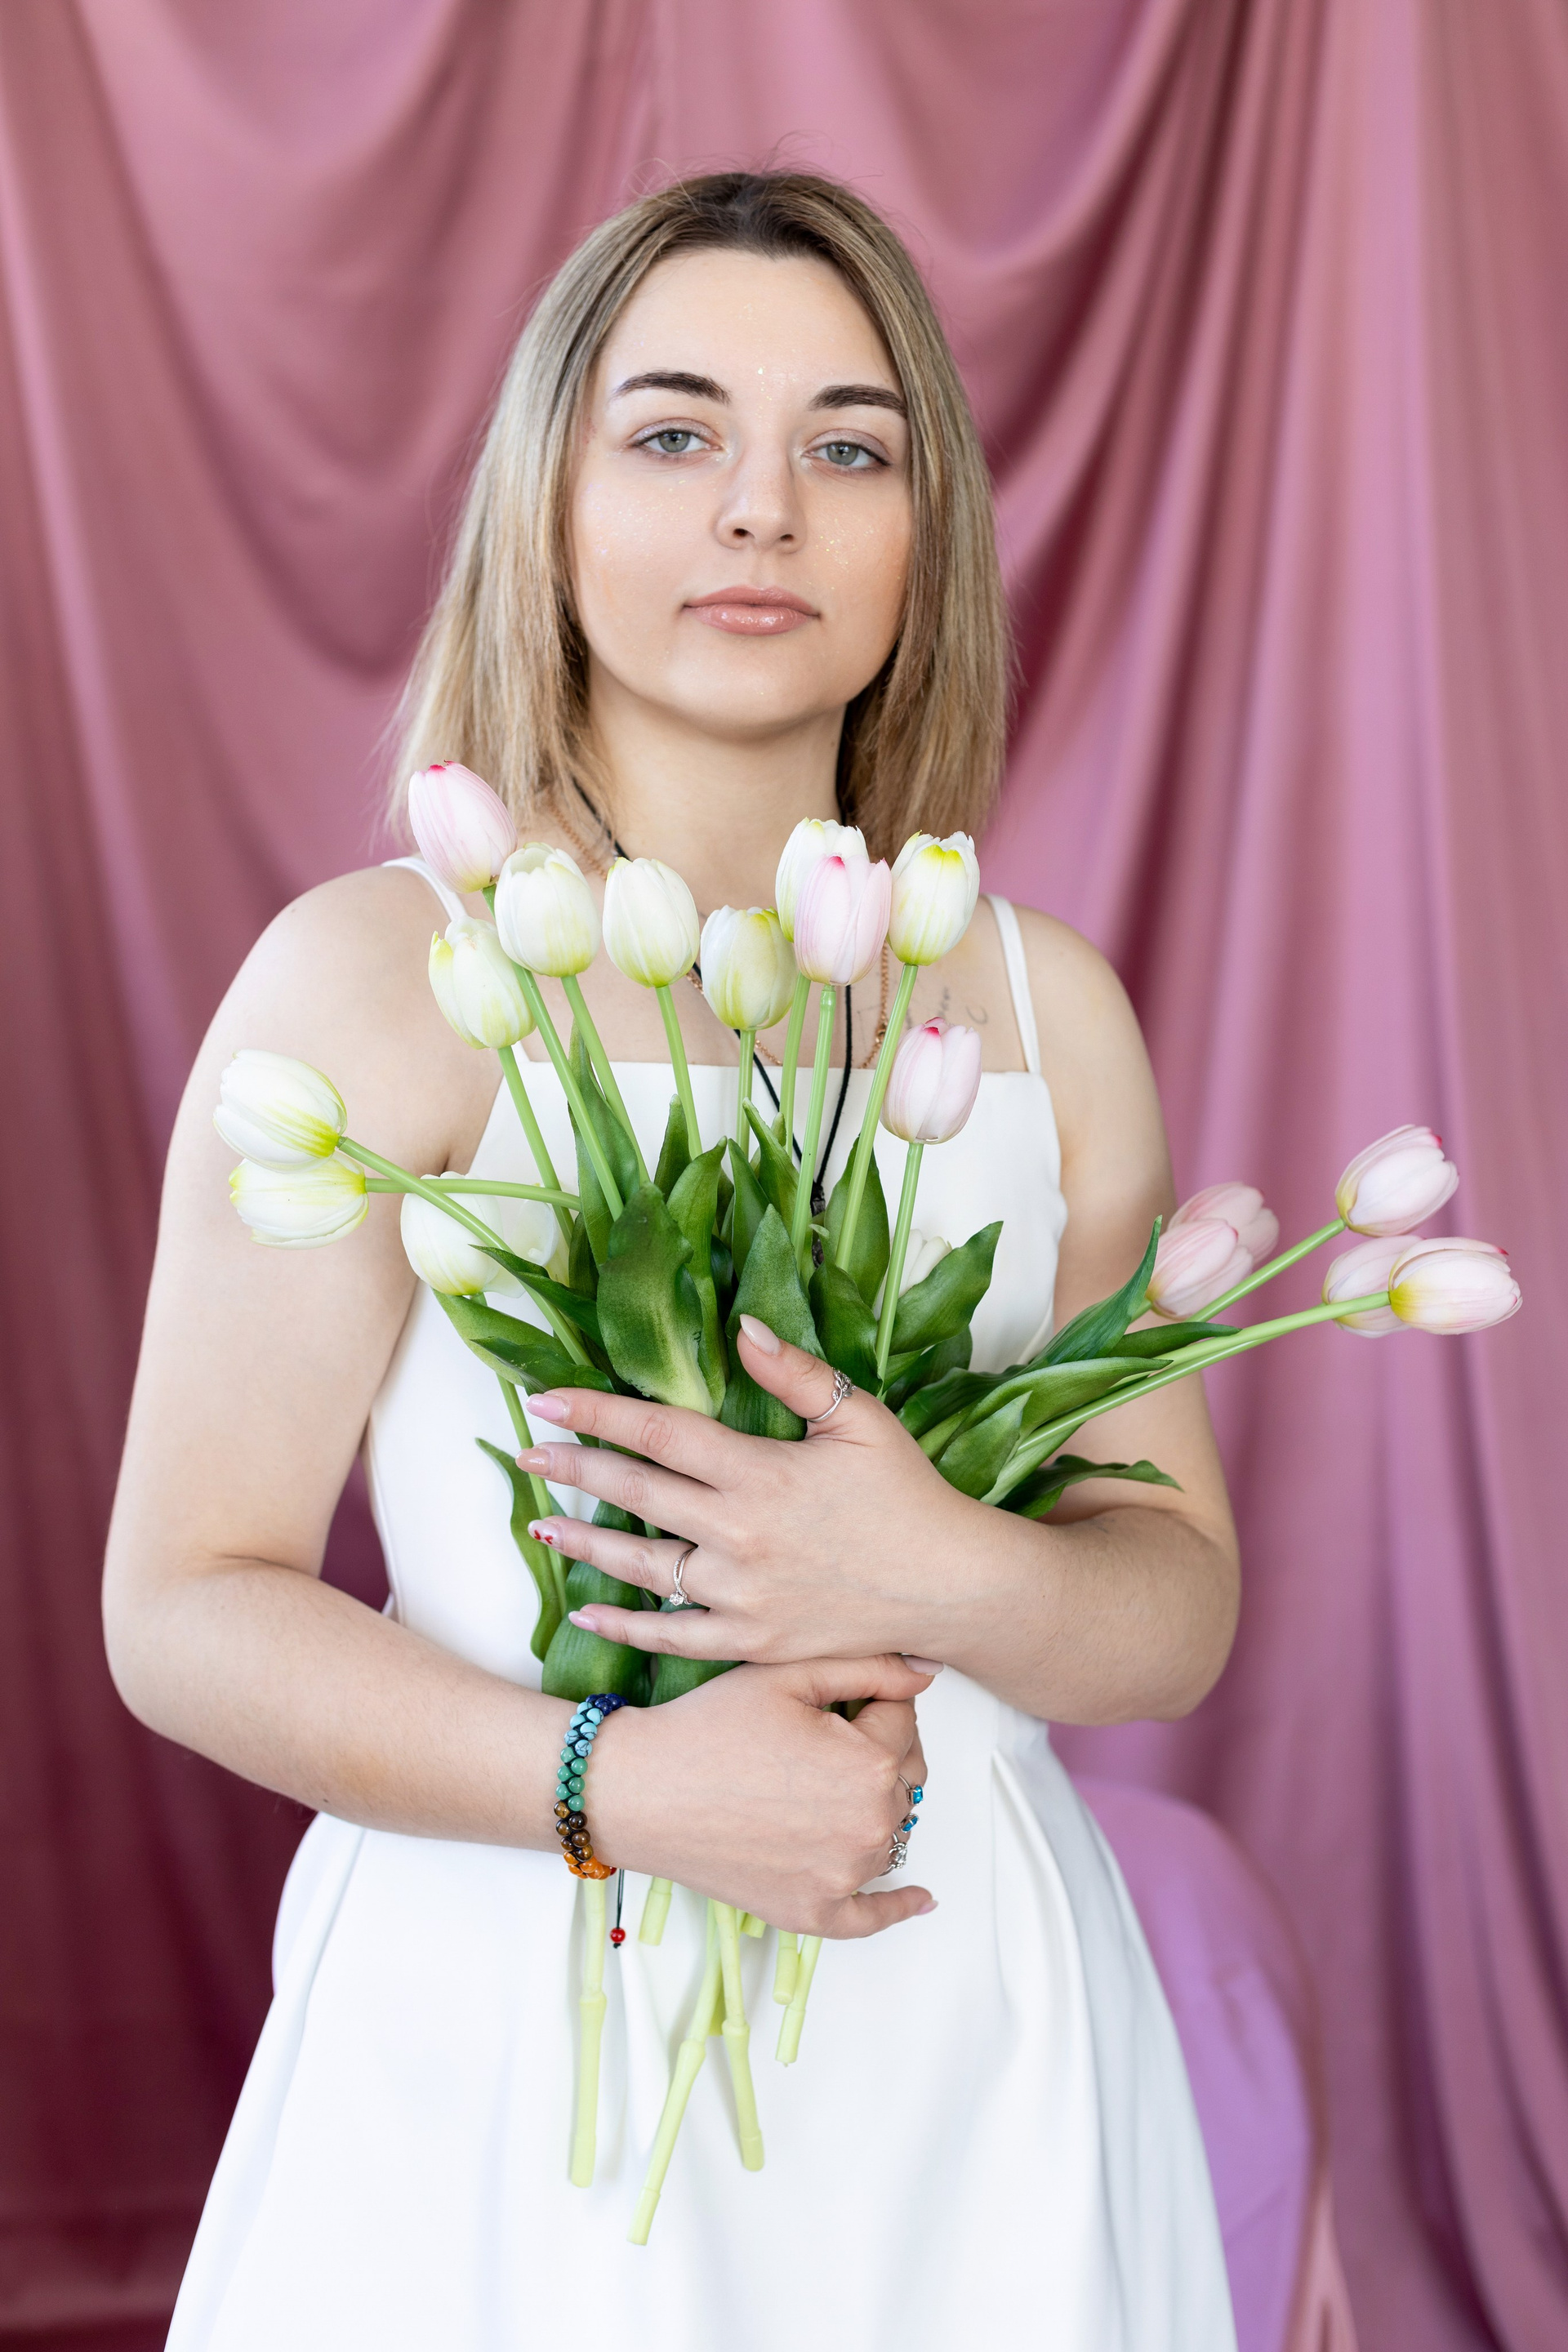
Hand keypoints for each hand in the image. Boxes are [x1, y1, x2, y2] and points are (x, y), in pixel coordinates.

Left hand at [516, 1316, 972, 1666]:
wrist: (950, 1587)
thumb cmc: (908, 1496)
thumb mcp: (860, 1419)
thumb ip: (796, 1373)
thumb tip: (743, 1327)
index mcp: (761, 1473)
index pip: (659, 1432)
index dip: (597, 1412)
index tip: (547, 1400)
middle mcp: (740, 1535)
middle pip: (636, 1493)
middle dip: (574, 1468)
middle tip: (528, 1451)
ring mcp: (741, 1594)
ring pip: (641, 1565)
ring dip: (584, 1543)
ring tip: (540, 1524)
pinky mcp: (751, 1641)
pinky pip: (672, 1637)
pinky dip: (623, 1628)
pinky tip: (585, 1615)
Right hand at [588, 1652, 934, 1937]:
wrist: (640, 1791)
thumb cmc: (708, 1729)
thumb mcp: (789, 1675)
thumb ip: (867, 1668)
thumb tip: (926, 1674)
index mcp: (871, 1765)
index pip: (902, 1721)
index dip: (871, 1701)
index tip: (835, 1700)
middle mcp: (870, 1826)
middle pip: (903, 1777)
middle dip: (878, 1751)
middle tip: (823, 1738)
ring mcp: (844, 1876)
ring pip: (887, 1831)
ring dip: (871, 1807)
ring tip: (820, 1786)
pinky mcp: (813, 1913)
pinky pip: (872, 1916)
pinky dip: (898, 1906)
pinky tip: (920, 1899)